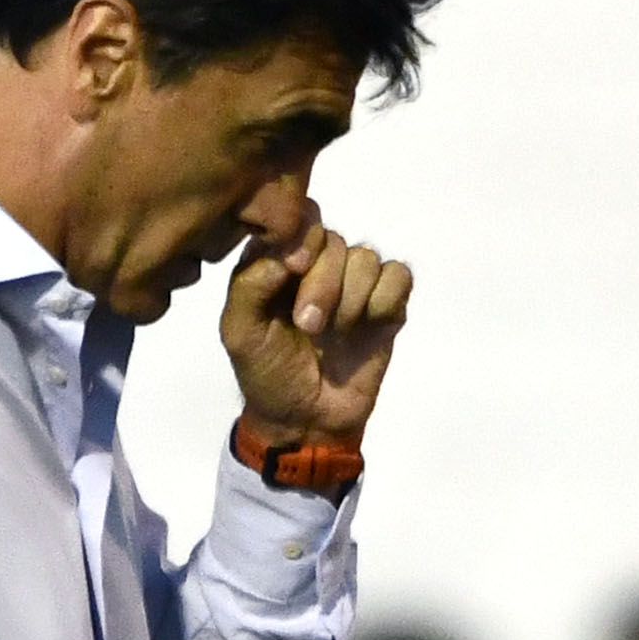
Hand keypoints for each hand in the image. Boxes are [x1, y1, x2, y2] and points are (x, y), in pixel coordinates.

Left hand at [217, 225, 412, 443]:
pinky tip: (368, 326)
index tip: (294, 269)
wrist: (305, 420)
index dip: (303, 238)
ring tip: (335, 335)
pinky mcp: (387, 305)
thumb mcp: (240, 331)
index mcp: (280, 261)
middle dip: (324, 284)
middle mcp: (319, 265)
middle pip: (335, 240)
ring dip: (351, 299)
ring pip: (367, 257)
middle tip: (310, 326)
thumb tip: (286, 250)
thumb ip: (251, 283)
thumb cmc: (267, 373)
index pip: (301, 219)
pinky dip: (384, 299)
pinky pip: (398, 276)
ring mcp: (356, 284)